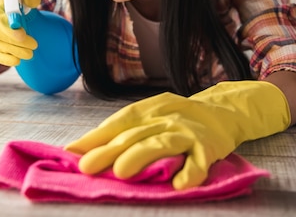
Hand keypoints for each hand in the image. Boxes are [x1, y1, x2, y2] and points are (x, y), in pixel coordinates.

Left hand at [65, 81, 289, 189]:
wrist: (221, 111)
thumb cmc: (176, 117)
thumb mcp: (148, 116)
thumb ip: (119, 131)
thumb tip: (78, 149)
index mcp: (148, 110)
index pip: (119, 122)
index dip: (97, 137)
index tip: (73, 153)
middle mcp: (165, 118)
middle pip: (135, 134)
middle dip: (110, 151)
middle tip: (88, 167)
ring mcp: (187, 132)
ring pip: (162, 143)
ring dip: (142, 157)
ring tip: (122, 173)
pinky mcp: (208, 147)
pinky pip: (199, 161)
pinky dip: (190, 173)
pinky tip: (179, 185)